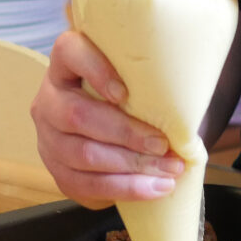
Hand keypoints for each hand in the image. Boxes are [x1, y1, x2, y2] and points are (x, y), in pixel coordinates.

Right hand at [31, 31, 184, 207]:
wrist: (119, 136)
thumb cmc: (134, 100)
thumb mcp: (139, 82)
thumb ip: (154, 82)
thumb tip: (192, 99)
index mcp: (66, 65)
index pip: (69, 51)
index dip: (94, 69)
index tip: (125, 92)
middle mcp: (50, 99)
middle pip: (78, 114)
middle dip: (126, 133)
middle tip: (163, 145)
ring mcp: (48, 138)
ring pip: (83, 154)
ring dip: (131, 166)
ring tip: (168, 171)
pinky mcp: (57, 171)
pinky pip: (85, 184)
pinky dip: (124, 189)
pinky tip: (152, 189)